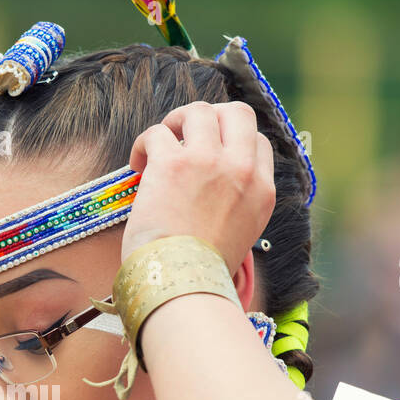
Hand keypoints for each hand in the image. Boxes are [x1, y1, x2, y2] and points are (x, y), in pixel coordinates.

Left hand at [122, 101, 275, 278]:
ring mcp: (209, 162)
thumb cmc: (200, 272)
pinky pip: (156, 133)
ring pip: (198, 111)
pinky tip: (137, 166)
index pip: (257, 142)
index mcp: (262, 192)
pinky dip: (143, 144)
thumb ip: (236, 207)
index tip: (208, 154)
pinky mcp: (173, 163)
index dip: (231, 142)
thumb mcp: (239, 238)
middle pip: (237, 113)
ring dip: (176, 123)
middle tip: (186, 136)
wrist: (183, 288)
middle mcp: (241, 171)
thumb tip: (215, 197)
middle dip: (210, 117)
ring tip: (160, 146)